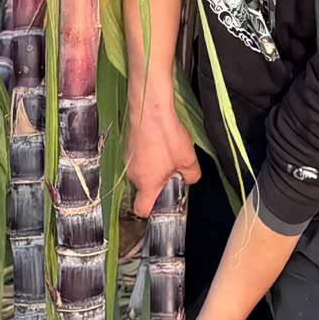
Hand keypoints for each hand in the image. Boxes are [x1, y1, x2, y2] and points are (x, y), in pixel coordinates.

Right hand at [124, 92, 199, 215]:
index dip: (152, 210)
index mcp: (147, 184)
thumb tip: (188, 180)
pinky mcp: (127, 147)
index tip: (164, 202)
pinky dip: (147, 155)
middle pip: (144, 188)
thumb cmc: (167, 137)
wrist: (149, 109)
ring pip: (142, 172)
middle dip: (158, 183)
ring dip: (153, 168)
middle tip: (173, 170)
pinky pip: (138, 159)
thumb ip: (191, 176)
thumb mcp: (188, 160)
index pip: (142, 209)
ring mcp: (127, 160)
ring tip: (166, 152)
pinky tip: (158, 142)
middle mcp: (133, 175)